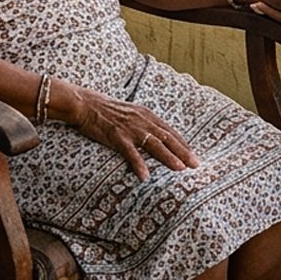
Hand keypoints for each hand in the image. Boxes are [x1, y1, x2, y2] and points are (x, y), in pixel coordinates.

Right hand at [67, 86, 199, 179]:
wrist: (84, 104)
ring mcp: (130, 128)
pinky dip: (138, 164)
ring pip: (154, 144)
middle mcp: (142, 120)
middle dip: (183, 152)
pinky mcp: (116, 136)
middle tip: (196, 165)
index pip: (170, 131)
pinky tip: (145, 176)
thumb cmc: (105, 110)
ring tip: (179, 169)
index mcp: (146, 115)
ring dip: (168, 157)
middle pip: (167, 138)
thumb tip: (155, 136)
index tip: (194, 156)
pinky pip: (130, 152)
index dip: (183, 144)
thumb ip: (143, 123)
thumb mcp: (130, 113)